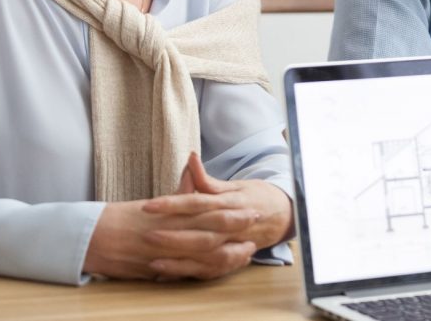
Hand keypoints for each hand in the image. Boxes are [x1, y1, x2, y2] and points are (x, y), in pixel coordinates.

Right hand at [83, 196, 257, 280]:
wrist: (90, 237)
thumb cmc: (122, 218)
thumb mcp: (154, 204)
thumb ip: (179, 192)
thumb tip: (193, 169)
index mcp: (169, 211)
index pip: (206, 209)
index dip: (231, 210)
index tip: (251, 207)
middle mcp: (168, 229)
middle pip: (209, 229)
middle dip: (236, 227)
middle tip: (258, 223)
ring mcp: (163, 250)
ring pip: (201, 252)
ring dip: (228, 252)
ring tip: (248, 250)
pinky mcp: (155, 269)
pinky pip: (185, 272)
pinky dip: (205, 271)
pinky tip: (221, 269)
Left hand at [141, 153, 293, 270]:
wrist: (284, 216)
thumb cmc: (255, 197)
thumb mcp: (235, 185)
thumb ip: (208, 178)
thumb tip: (191, 158)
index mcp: (230, 203)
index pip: (198, 203)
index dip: (173, 204)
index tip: (149, 205)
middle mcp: (232, 226)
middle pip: (201, 233)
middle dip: (173, 236)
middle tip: (146, 234)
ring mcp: (232, 246)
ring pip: (206, 255)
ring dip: (179, 259)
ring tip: (152, 260)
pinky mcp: (230, 260)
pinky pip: (208, 270)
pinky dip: (188, 273)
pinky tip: (166, 273)